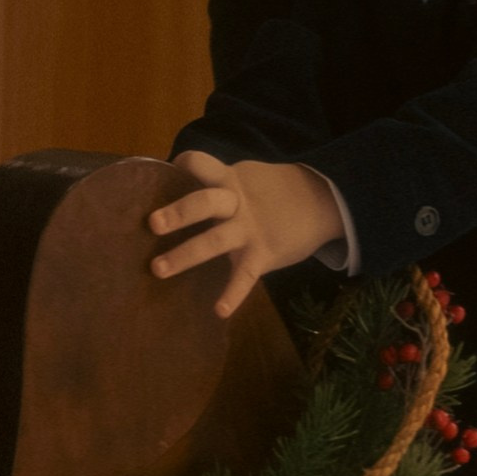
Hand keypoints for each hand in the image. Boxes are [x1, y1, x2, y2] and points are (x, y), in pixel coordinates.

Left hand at [148, 151, 341, 315]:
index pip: (201, 164)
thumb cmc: (275, 192)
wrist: (323, 201)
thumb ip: (218, 185)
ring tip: (158, 269)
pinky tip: (219, 311)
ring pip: (214, 241)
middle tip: (152, 224)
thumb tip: (179, 193)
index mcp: (229, 180)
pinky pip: (245, 277)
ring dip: (185, 255)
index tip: (160, 176)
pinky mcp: (263, 255)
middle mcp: (236, 203)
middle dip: (178, 212)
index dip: (184, 165)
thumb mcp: (247, 179)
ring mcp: (249, 230)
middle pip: (205, 202)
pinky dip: (233, 294)